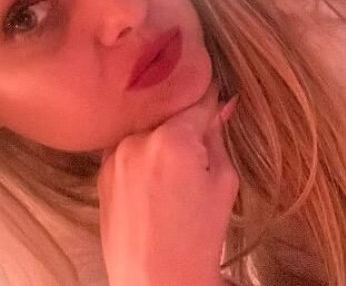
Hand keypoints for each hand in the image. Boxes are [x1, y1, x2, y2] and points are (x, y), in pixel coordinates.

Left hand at [97, 95, 238, 285]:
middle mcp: (137, 140)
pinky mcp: (101, 172)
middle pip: (170, 115)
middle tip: (199, 149)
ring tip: (174, 173)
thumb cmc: (198, 236)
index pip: (197, 101)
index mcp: (172, 139)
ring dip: (162, 139)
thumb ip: (217, 135)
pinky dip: (143, 154)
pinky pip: (129, 148)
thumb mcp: (223, 180)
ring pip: (149, 130)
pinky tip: (155, 182)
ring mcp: (113, 156)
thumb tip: (223, 104)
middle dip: (186, 124)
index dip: (212, 100)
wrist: (157, 280)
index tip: (219, 98)